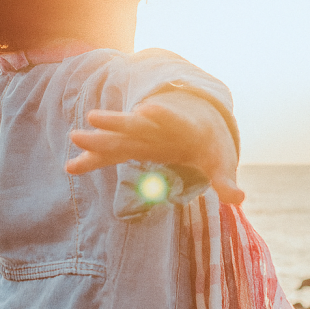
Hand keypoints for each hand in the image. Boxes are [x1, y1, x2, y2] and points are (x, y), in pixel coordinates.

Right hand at [66, 91, 243, 204]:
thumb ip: (226, 180)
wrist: (198, 123)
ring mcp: (142, 135)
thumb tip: (238, 198)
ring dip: (98, 137)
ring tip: (75, 137)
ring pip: (118, 135)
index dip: (163, 116)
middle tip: (94, 118)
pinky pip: (110, 153)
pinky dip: (93, 160)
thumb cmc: (211, 145)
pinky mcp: (132, 146)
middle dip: (117, 122)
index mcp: (184, 129)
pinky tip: (71, 167)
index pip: (174, 120)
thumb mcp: (221, 162)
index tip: (147, 110)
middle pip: (137, 124)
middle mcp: (159, 128)